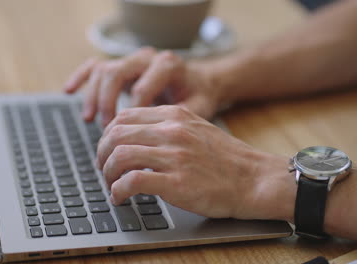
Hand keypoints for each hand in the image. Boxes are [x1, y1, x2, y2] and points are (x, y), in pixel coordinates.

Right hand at [64, 47, 223, 125]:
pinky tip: (69, 91)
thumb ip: (180, 120)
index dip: (131, 116)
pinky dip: (81, 77)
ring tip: (90, 119)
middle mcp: (147, 58)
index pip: (141, 88)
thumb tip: (156, 141)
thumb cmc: (199, 97)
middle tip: (105, 128)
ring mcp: (132, 59)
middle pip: (116, 73)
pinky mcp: (122, 64)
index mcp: (167, 65)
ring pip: (104, 69)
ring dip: (94, 95)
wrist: (201, 81)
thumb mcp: (198, 108)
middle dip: (107, 103)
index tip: (129, 139)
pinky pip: (95, 65)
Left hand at [96, 105, 295, 219]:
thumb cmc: (226, 159)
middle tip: (103, 169)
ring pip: (119, 156)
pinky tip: (120, 198)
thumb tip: (136, 138)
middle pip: (116, 134)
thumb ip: (166, 128)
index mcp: (174, 115)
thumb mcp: (195, 129)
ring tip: (111, 185)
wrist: (254, 179)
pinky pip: (132, 181)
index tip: (108, 149)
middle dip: (102, 154)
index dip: (108, 135)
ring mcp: (174, 155)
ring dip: (107, 173)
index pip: (124, 116)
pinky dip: (118, 190)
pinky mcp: (176, 181)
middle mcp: (171, 130)